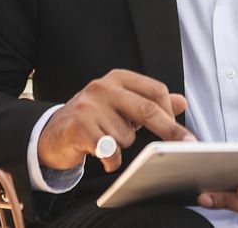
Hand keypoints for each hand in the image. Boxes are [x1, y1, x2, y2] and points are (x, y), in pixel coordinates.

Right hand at [37, 69, 195, 171]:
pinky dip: (112, 160)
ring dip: (123, 145)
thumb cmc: (95, 119)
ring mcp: (88, 106)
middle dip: (169, 131)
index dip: (171, 112)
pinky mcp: (77, 128)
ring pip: (127, 136)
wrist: (50, 134)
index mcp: (118, 78)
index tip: (180, 131)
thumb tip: (182, 102)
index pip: (155, 91)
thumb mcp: (123, 106)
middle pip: (147, 110)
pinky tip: (103, 157)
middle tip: (186, 146)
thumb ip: (151, 103)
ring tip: (107, 141)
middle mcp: (103, 88)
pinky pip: (110, 150)